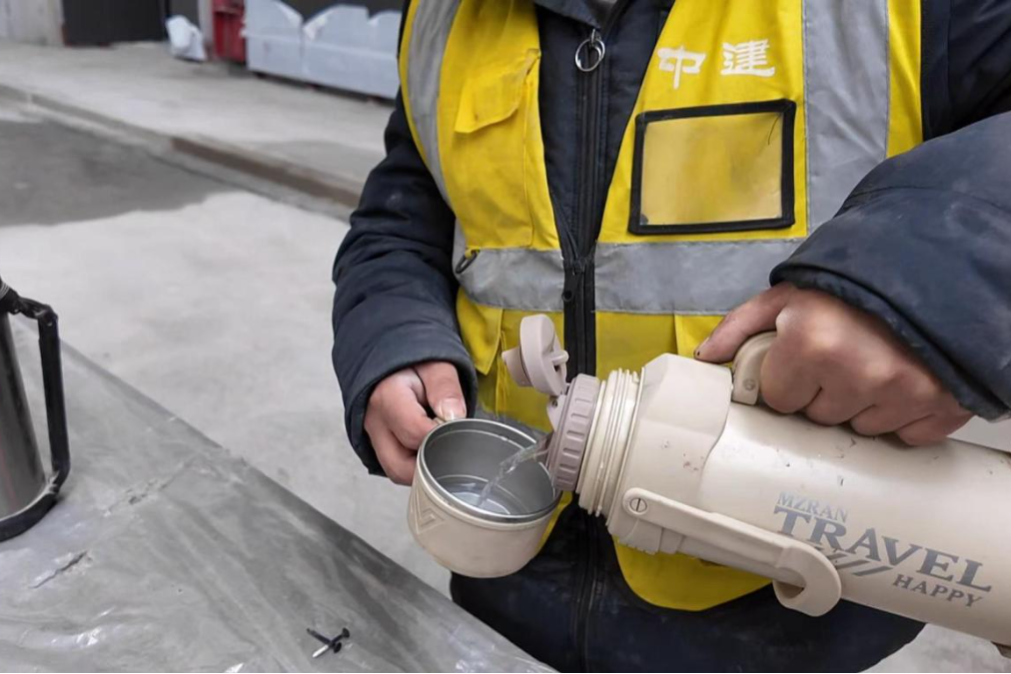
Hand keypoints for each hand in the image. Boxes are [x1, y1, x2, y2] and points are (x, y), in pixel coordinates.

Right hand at [364, 362, 465, 484]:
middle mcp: (375, 422)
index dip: (441, 435)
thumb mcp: (436, 366)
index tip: (455, 426)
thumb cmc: (414, 364)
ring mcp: (373, 436)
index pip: (415, 432)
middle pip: (399, 466)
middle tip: (449, 446)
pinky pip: (394, 467)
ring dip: (422, 468)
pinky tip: (429, 449)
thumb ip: (446, 389)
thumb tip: (454, 417)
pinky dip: (414, 465)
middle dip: (430, 464)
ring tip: (439, 445)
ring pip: (395, 472)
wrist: (393, 363)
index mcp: (388, 397)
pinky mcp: (377, 444)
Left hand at [696, 283, 971, 445]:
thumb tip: (705, 358)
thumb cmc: (849, 285)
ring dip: (862, 406)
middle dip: (824, 392)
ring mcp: (904, 393)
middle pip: (820, 417)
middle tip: (841, 357)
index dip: (789, 379)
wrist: (926, 267)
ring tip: (873, 364)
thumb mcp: (786, 296)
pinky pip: (908, 435)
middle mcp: (857, 373)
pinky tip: (903, 382)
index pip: (780, 399)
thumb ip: (739, 327)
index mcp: (811, 344)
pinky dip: (904, 416)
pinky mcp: (941, 405)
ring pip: (862, 429)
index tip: (804, 357)